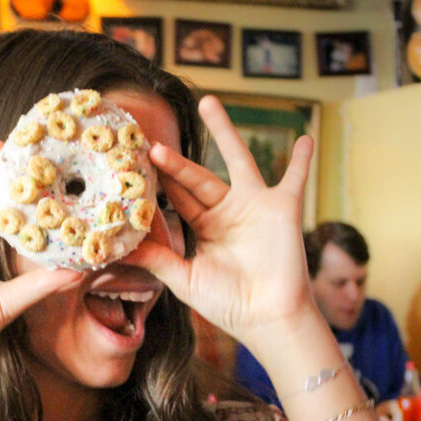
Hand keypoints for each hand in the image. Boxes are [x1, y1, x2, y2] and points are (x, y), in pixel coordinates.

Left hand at [126, 95, 314, 351]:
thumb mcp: (184, 279)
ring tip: (208, 101)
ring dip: (224, 131)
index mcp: (204, 228)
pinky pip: (295, 178)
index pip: (176, 199)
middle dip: (174, 161)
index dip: (157, 184)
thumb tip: (114, 250)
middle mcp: (227, 212)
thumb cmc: (228, 304)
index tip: (132, 167)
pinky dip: (301, 160)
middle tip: (151, 143)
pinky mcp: (281, 208)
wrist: (267, 319)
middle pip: (197, 177)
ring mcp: (254, 206)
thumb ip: (156, 259)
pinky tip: (305, 138)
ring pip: (237, 159)